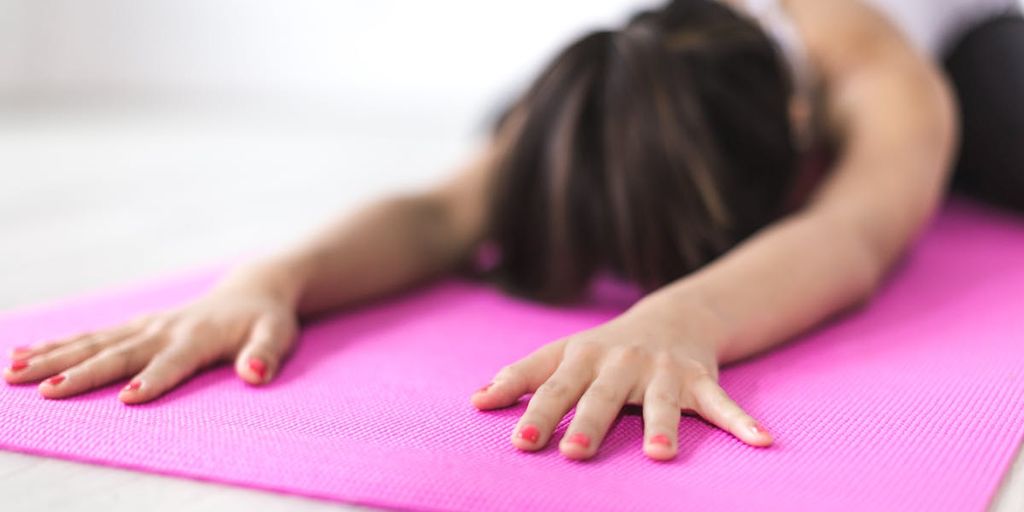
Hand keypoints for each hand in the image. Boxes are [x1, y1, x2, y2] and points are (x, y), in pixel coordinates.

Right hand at [4, 276, 298, 402]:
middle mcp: (165, 329)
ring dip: (55, 357)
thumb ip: (266, 355)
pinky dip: (57, 344)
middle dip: (83, 372)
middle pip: (119, 353)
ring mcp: (146, 326)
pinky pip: (92, 335)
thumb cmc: (266, 321)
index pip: (173, 361)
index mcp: (198, 336)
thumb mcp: (278, 336)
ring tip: (14, 372)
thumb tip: (255, 374)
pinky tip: (23, 354)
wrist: (252, 290)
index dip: (153, 379)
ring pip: (94, 342)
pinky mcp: (136, 326)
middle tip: (47, 391)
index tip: (127, 398)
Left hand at [470, 298, 772, 460]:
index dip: (536, 412)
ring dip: (662, 426)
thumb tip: (474, 401)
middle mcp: (621, 362)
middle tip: (573, 452)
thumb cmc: (603, 348)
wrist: (671, 316)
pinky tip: (761, 442)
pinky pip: (722, 403)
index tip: (519, 441)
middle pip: (602, 397)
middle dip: (587, 422)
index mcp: (583, 358)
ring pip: (662, 401)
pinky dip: (741, 422)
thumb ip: (520, 377)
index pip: (555, 387)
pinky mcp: (699, 379)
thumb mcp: (561, 354)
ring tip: (660, 455)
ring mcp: (662, 371)